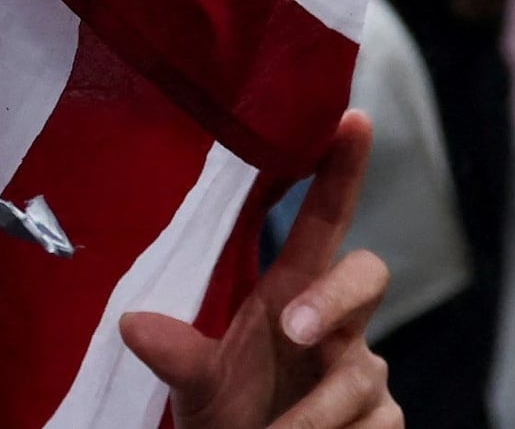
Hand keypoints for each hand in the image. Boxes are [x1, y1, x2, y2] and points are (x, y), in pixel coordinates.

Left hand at [122, 112, 395, 428]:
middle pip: (367, 274)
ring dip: (311, 414)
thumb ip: (176, 355)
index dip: (341, 169)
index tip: (350, 117)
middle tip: (290, 328)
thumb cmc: (227, 415)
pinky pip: (377, 426)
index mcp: (291, 294)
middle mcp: (335, 325)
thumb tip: (132, 323)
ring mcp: (363, 372)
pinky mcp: (382, 420)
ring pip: (361, 375)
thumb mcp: (196, 385)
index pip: (325, 220)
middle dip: (332, 298)